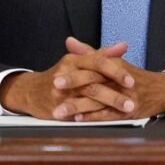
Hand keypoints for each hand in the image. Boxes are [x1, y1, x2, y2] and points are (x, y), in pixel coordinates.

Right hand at [0, 37, 135, 119]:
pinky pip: (77, 112)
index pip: (98, 62)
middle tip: (133, 101)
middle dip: (115, 93)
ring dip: (107, 106)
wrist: (31, 90)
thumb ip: (103, 54)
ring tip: (124, 111)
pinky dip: (91, 116)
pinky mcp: (55, 106)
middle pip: (94, 82)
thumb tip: (124, 46)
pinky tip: (104, 120)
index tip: (132, 80)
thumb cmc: (62, 74)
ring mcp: (60, 91)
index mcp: (75, 59)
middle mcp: (66, 73)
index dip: (116, 71)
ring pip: (87, 99)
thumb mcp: (79, 60)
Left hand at [61, 38, 164, 120]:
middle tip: (53, 91)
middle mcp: (119, 79)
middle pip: (93, 82)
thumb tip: (69, 42)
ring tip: (59, 111)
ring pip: (97, 100)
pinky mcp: (129, 111)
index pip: (92, 66)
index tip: (55, 77)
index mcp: (114, 64)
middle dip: (72, 87)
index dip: (73, 72)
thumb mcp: (115, 61)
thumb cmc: (135, 76)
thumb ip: (90, 53)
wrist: (161, 90)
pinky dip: (92, 117)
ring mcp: (124, 96)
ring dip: (77, 106)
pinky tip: (78, 119)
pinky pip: (108, 114)